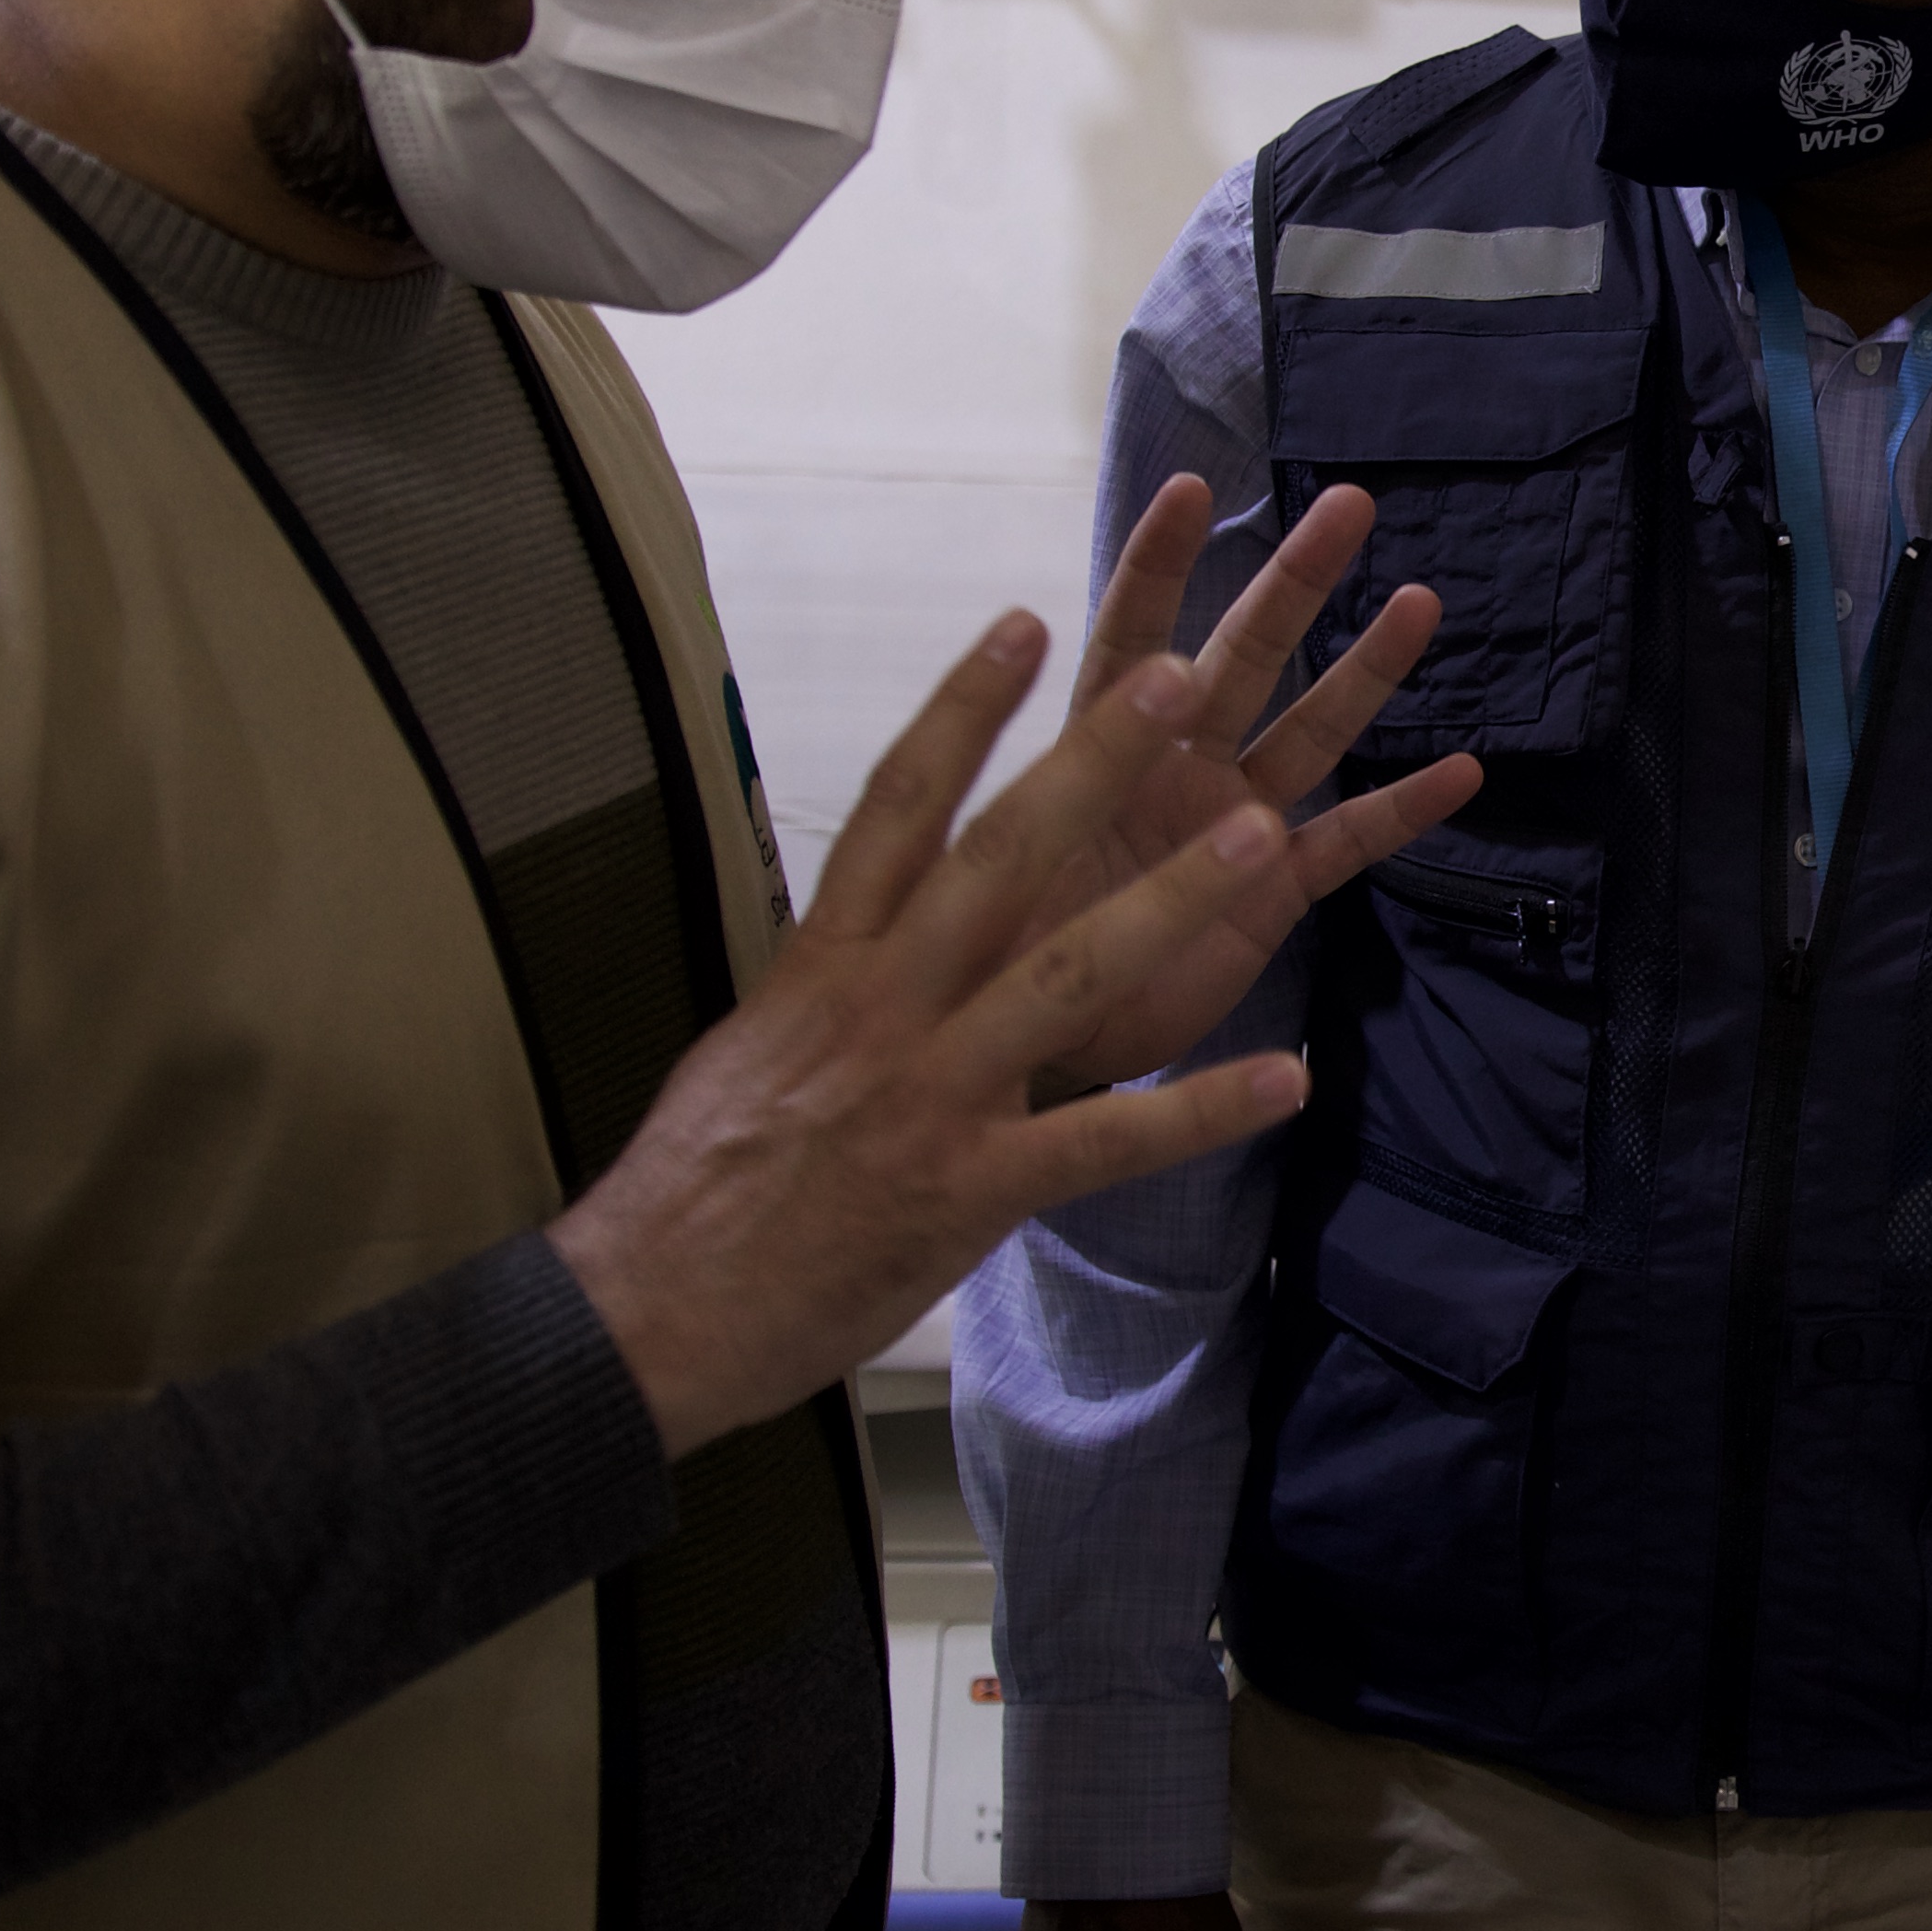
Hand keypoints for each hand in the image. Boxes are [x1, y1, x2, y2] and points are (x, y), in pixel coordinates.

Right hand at [549, 618, 1473, 1452]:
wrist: (646, 1310)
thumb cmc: (692, 1188)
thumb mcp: (749, 1053)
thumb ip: (823, 990)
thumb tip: (855, 945)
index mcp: (823, 963)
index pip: (899, 805)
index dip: (964, 707)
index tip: (1024, 621)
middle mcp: (881, 1005)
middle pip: (1000, 855)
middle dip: (1092, 758)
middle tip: (1178, 673)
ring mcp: (930, 1093)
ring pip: (1068, 972)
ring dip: (1173, 901)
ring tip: (1263, 833)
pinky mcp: (968, 1189)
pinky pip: (1105, 1141)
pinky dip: (1198, 1113)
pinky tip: (1285, 1082)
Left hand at [1028, 475, 1470, 1101]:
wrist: (1030, 1045)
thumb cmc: (992, 943)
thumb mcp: (994, 862)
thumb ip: (1030, 798)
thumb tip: (1044, 741)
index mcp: (1099, 745)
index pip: (1129, 637)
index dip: (1156, 566)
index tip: (1189, 488)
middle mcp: (1174, 764)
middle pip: (1243, 656)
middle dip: (1293, 582)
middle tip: (1349, 504)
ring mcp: (1231, 823)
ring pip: (1310, 732)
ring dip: (1365, 672)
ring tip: (1420, 602)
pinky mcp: (1272, 892)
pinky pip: (1347, 843)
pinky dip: (1402, 811)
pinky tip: (1463, 771)